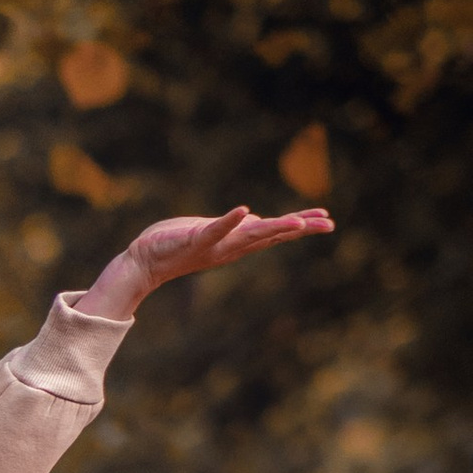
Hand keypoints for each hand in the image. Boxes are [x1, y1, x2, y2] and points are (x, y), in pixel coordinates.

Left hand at [76, 205, 333, 322]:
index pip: (275, 232)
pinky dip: (230, 221)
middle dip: (300, 228)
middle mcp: (231, 246)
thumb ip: (237, 229)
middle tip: (328, 223)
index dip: (301, 225)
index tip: (326, 219)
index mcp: (237, 243)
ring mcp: (215, 244)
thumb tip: (260, 221)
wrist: (144, 262)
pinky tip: (246, 211)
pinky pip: (216, 229)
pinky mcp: (196, 239)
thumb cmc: (177, 244)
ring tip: (299, 221)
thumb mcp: (214, 232)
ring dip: (275, 228)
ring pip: (251, 235)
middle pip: (272, 235)